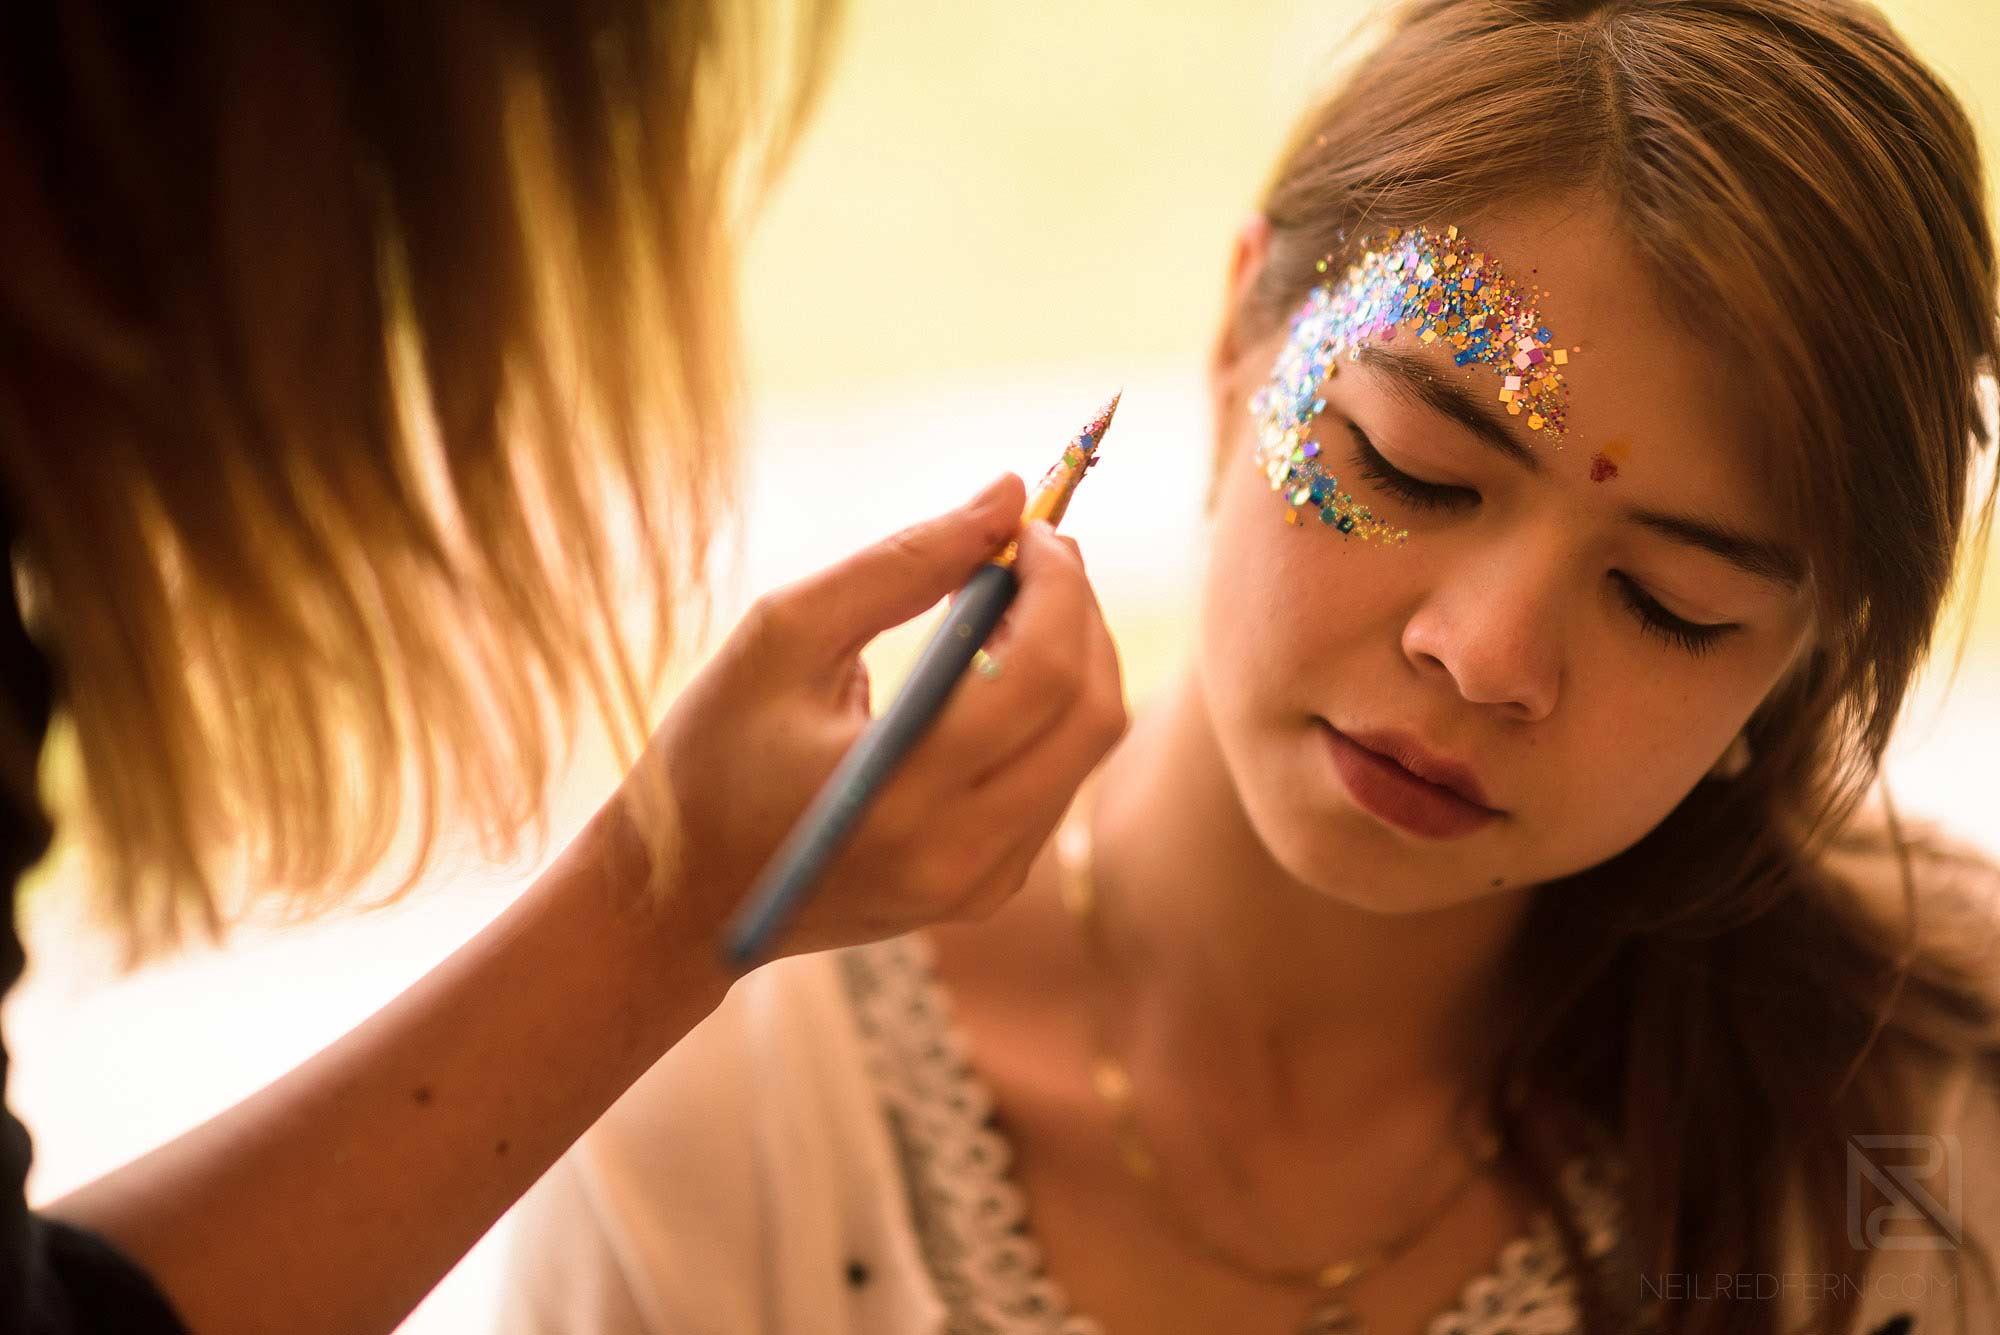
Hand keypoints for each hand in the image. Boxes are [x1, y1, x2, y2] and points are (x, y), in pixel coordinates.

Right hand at [608, 473, 1126, 963]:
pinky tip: (990, 673)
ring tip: (1007, 605)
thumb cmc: (713, 753)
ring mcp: (980, 884)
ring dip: (1070, 659)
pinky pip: (1057, 784)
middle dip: (1079, 615)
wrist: (680, 902)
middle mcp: (959, 854)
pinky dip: (1046, 715)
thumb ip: (901, 562)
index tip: (1033, 526)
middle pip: (1093, 714)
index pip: (1040, 675)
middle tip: (1035, 556)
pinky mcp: (985, 892)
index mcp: (900, 792)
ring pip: (1087, 749)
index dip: (1058, 586)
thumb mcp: (782, 636)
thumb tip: (1008, 494)